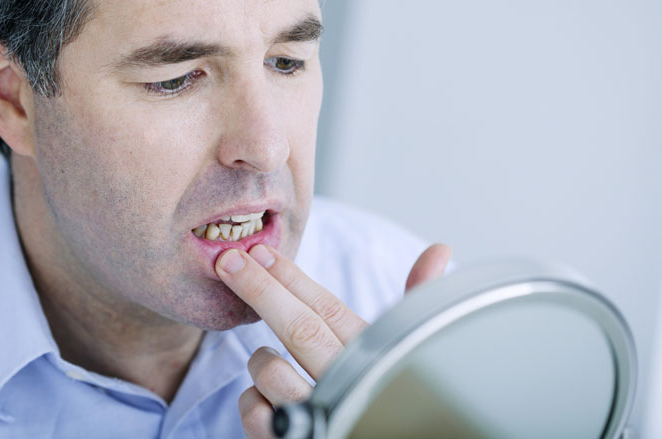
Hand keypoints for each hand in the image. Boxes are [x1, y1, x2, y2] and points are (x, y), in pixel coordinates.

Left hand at [215, 243, 451, 437]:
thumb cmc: (383, 395)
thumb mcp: (401, 350)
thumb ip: (412, 301)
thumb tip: (439, 250)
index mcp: (374, 358)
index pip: (329, 309)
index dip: (292, 277)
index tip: (261, 252)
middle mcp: (350, 387)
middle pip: (300, 330)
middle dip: (261, 290)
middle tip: (229, 262)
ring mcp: (322, 417)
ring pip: (271, 372)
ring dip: (261, 360)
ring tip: (271, 361)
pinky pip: (254, 412)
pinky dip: (252, 402)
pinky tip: (269, 404)